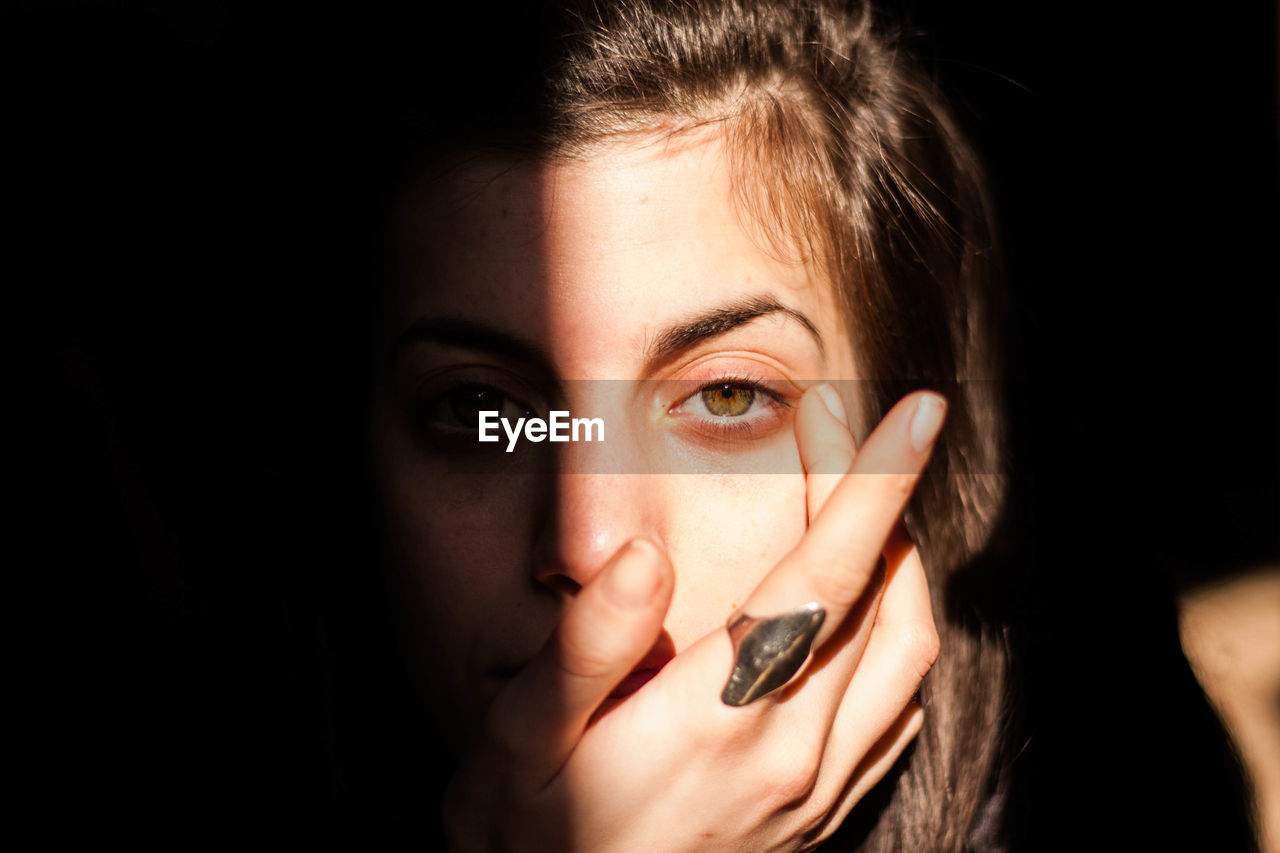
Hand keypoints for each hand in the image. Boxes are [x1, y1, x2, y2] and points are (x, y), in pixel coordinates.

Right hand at [442, 388, 944, 850]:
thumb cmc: (526, 839)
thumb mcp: (520, 744)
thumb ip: (586, 649)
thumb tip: (643, 552)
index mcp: (718, 716)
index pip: (825, 573)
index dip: (877, 484)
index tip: (919, 412)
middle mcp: (789, 752)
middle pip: (879, 599)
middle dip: (883, 502)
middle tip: (848, 438)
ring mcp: (814, 792)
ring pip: (908, 659)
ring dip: (904, 571)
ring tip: (868, 516)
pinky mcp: (819, 821)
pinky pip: (898, 719)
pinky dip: (902, 647)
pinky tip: (865, 621)